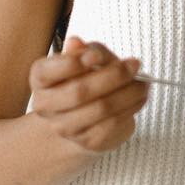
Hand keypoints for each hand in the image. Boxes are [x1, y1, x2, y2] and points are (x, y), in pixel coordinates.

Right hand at [29, 36, 148, 153]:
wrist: (85, 120)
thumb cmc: (85, 80)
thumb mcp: (86, 59)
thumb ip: (86, 51)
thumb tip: (76, 43)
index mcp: (41, 79)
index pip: (47, 72)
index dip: (72, 63)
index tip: (96, 55)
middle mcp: (46, 106)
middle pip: (79, 91)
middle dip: (113, 76)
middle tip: (134, 64)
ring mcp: (66, 127)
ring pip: (101, 108)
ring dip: (128, 93)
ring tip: (143, 82)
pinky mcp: (88, 141)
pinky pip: (113, 123)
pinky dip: (131, 108)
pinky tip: (140, 98)